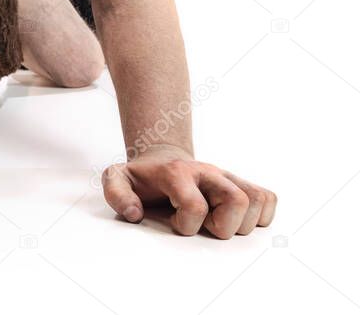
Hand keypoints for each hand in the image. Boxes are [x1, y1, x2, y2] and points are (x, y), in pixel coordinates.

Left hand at [101, 144, 276, 237]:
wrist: (162, 160)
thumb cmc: (142, 177)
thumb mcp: (117, 179)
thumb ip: (117, 193)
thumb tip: (134, 214)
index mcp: (177, 173)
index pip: (195, 206)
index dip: (186, 225)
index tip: (173, 223)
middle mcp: (208, 172)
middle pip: (238, 201)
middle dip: (222, 226)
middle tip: (203, 225)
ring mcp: (227, 177)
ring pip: (257, 200)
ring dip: (242, 223)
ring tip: (218, 222)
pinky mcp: (241, 183)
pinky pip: (268, 199)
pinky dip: (260, 216)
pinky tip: (234, 219)